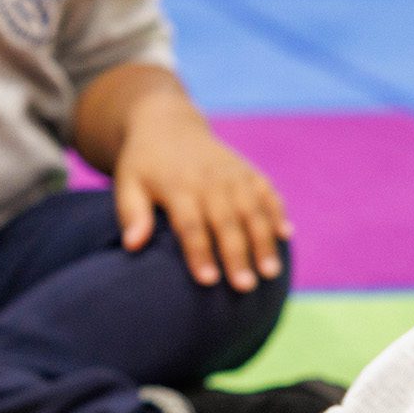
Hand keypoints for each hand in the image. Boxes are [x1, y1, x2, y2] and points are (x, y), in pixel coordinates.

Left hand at [114, 115, 288, 292]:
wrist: (167, 125)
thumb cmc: (143, 165)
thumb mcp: (127, 184)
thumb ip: (131, 214)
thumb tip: (132, 246)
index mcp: (177, 186)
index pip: (190, 225)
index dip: (200, 253)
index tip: (208, 281)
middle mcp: (209, 180)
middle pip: (226, 221)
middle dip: (237, 255)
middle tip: (245, 287)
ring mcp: (232, 174)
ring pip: (252, 210)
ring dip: (264, 241)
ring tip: (270, 272)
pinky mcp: (247, 171)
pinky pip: (267, 192)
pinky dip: (278, 211)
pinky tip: (286, 235)